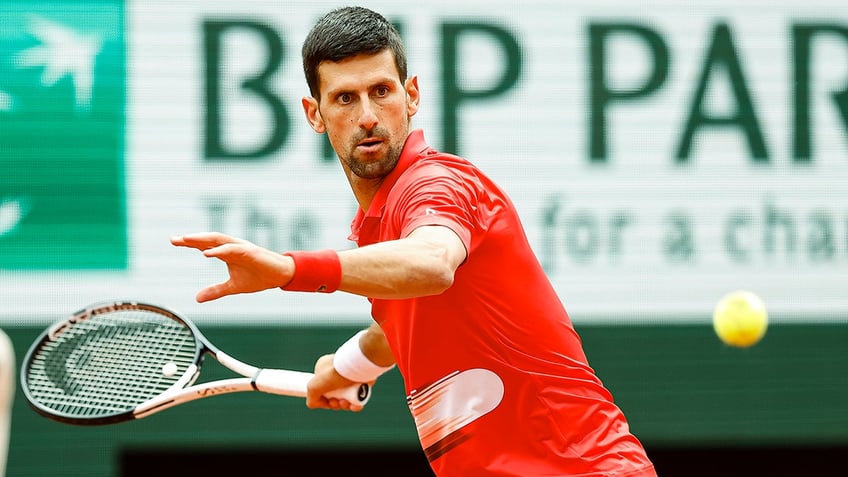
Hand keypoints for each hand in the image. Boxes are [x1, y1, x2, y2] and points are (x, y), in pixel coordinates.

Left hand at [170, 232, 293, 301]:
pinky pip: (231, 249)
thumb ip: (215, 291)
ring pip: (218, 239)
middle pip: (208, 239)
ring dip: (202, 239)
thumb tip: (197, 298)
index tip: (174, 241)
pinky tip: (206, 253)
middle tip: (174, 239)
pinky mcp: (250, 252)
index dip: (189, 243)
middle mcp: (231, 247)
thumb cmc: (259, 277)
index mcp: (227, 253)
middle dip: (191, 239)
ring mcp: (240, 247)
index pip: (204, 245)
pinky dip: (219, 250)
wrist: (281, 276)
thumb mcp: (233, 287)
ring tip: (187, 240)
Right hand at [306, 354, 366, 411]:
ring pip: (347, 397)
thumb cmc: (334, 373)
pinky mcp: (362, 381)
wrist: (358, 365)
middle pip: (335, 395)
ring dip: (345, 405)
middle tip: (337, 403)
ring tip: (346, 403)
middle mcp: (337, 372)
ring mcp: (350, 376)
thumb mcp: (314, 387)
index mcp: (324, 369)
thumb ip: (311, 398)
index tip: (328, 403)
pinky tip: (355, 406)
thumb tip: (314, 404)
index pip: (321, 389)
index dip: (324, 400)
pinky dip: (356, 404)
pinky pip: (359, 396)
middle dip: (335, 404)